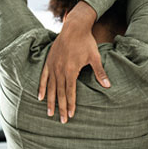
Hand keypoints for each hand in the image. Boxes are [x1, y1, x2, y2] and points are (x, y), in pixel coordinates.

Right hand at [38, 1, 110, 123]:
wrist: (74, 28)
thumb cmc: (85, 42)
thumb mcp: (94, 57)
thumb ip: (99, 72)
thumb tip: (108, 85)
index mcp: (71, 70)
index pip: (70, 92)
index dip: (70, 104)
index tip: (71, 115)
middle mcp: (60, 70)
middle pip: (60, 92)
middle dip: (60, 107)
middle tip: (61, 120)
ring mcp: (53, 66)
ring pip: (50, 87)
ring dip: (50, 101)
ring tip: (49, 113)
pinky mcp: (49, 61)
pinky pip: (43, 77)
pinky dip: (41, 87)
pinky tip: (39, 96)